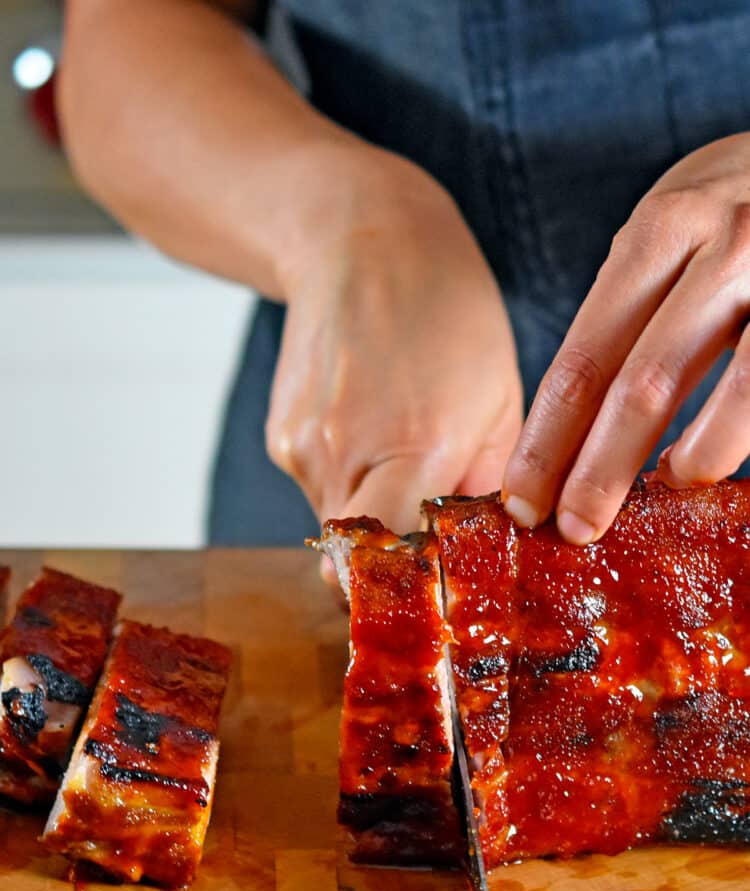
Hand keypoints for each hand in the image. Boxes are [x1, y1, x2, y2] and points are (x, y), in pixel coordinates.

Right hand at [266, 149, 521, 553]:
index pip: (391, 567)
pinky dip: (350, 478)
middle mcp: (343, 455)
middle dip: (394, 557)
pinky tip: (372, 423)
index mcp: (414, 446)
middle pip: (359, 561)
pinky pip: (321, 488)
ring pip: (340, 525)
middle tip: (430, 528)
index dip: (409, 588)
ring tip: (402, 446)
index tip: (434, 588)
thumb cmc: (450, 313)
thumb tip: (477, 554)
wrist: (361, 239)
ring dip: (374, 510)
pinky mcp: (281, 438)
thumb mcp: (501, 400)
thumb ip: (486, 489)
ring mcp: (300, 448)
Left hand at [502, 132, 749, 543]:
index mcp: (661, 230)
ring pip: (734, 400)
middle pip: (641, 386)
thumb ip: (632, 306)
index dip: (547, 442)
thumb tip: (579, 429)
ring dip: (694, 462)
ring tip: (667, 486)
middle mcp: (725, 245)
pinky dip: (739, 438)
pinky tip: (715, 457)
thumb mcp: (675, 224)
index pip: (582, 359)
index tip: (522, 501)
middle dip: (599, 473)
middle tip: (576, 530)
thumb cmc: (742, 201)